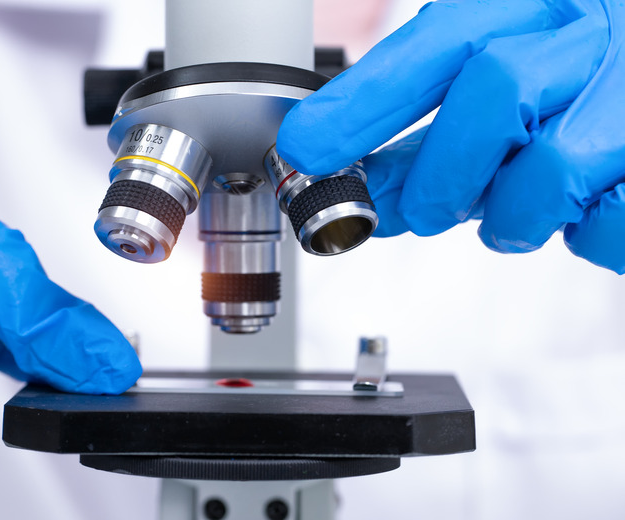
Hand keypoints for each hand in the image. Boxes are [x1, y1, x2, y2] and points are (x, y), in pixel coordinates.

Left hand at [277, 0, 624, 273]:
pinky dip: (581, 238)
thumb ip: (433, 144)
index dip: (365, 98)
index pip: (442, 40)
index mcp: (541, 10)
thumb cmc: (582, 101)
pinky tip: (582, 216)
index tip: (306, 146)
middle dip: (441, 168)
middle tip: (422, 211)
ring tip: (516, 217)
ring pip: (551, 164)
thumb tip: (363, 188)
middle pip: (497, 83)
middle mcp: (594, 37)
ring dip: (512, 215)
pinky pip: (608, 224)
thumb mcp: (503, 106)